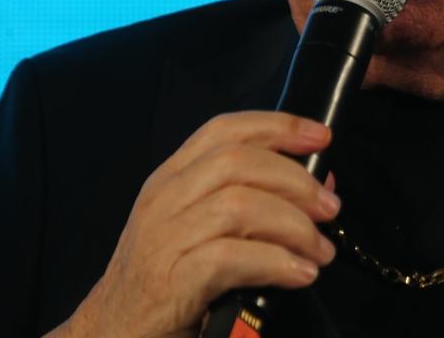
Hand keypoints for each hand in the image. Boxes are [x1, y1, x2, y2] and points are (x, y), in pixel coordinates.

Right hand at [49, 111, 339, 337]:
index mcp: (171, 178)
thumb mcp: (200, 229)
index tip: (321, 136)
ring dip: (293, 225)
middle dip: (295, 180)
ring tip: (319, 250)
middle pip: (237, 162)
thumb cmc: (165, 279)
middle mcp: (163, 200)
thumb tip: (317, 183)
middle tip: (330, 208)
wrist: (113, 333)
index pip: (224, 131)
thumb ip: (251, 201)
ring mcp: (163, 239)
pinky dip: (275, 262)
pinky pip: (231, 258)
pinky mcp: (171, 281)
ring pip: (238, 206)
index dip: (278, 126)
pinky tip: (299, 273)